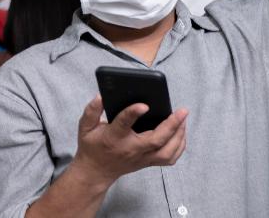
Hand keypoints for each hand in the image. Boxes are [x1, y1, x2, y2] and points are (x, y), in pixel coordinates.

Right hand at [68, 96, 188, 182]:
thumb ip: (91, 111)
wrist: (96, 171)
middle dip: (172, 125)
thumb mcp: (85, 127)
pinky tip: (181, 134)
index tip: (144, 105)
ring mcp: (142, 158)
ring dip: (179, 136)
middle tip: (182, 111)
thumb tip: (101, 96)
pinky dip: (179, 146)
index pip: (124, 124)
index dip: (133, 113)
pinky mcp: (148, 162)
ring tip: (183, 120)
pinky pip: (169, 158)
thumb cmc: (92, 146)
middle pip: (155, 140)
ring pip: (167, 151)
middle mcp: (131, 149)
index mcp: (114, 138)